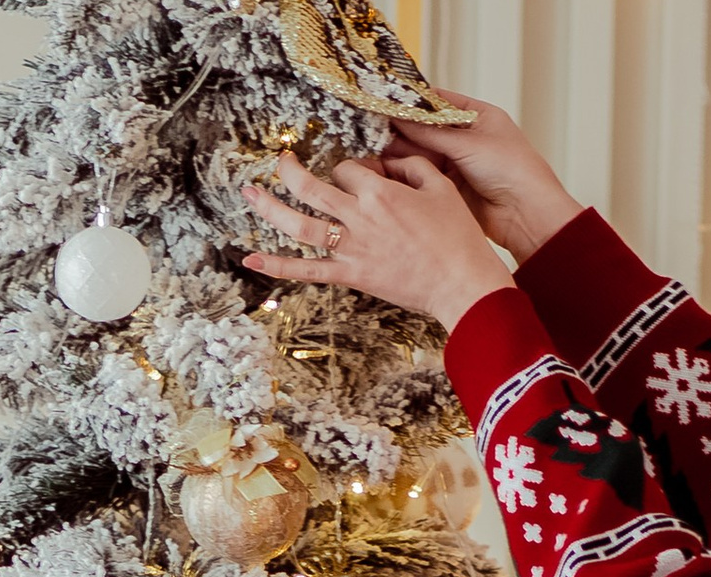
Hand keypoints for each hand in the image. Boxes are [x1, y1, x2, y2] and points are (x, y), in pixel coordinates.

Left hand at [241, 152, 510, 330]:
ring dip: (270, 209)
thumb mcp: (440, 188)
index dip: (350, 168)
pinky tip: (252, 259)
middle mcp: (359, 218)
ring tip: (250, 195)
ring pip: (300, 226)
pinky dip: (277, 266)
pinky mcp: (351, 276)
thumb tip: (390, 161)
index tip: (359, 177)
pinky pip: (307, 271)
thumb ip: (411, 167)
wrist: (460, 283)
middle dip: (290, 171)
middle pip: (312, 188)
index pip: (348, 169)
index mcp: (380, 192)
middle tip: (279, 161)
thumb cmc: (457, 237)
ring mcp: (351, 249)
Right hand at [381, 94, 584, 265]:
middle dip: (401, 128)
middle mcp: (466, 138)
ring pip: (422, 152)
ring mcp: (457, 163)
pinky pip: (424, 175)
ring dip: (400, 151)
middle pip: (426, 128)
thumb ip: (432, 133)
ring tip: (374, 146)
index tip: (386, 100)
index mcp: (477, 116)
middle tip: (373, 125)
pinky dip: (407, 172)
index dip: (412, 102)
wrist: (526, 214)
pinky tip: (388, 168)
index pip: (438, 102)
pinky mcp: (450, 188)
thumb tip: (401, 118)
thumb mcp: (469, 144)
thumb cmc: (513, 170)